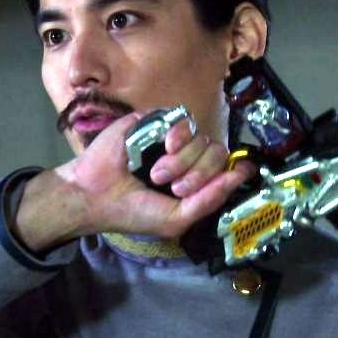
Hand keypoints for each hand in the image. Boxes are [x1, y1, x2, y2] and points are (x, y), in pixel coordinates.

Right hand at [14, 112, 256, 251]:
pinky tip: (164, 147)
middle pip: (217, 152)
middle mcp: (185, 157)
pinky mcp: (154, 121)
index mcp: (192, 180)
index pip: (224, 168)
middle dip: (200, 173)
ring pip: (201, 137)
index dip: (232, 171)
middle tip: (175, 187)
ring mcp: (169, 138)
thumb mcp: (177, 219)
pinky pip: (183, 119)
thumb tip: (241, 173)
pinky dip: (179, 135)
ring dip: (183, 161)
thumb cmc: (133, 211)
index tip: (240, 171)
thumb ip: (209, 200)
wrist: (96, 195)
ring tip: (157, 173)